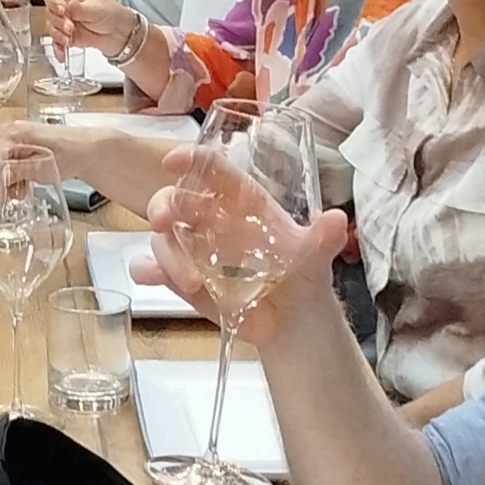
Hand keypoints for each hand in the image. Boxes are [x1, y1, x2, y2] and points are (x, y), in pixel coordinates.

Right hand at [47, 0, 118, 49]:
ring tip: (69, 40)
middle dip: (58, 22)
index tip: (62, 10)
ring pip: (51, 29)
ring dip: (57, 35)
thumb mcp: (95, 9)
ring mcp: (66, 24)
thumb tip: (64, 4)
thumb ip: (78, 8)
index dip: (54, 3)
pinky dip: (58, 49)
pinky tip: (62, 54)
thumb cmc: (112, 15)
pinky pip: (57, 43)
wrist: (122, 34)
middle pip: (49, 14)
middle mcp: (66, 9)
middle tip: (70, 27)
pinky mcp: (69, 38)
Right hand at [142, 166, 353, 339]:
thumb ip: (323, 239)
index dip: (191, 160)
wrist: (292, 323)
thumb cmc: (302, 277)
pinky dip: (148, 271)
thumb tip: (337, 220)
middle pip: (174, 198)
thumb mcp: (315, 258)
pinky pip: (151, 268)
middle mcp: (211, 220)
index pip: (211, 170)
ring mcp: (192, 249)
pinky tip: (153, 279)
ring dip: (168, 254)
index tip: (174, 160)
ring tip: (193, 283)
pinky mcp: (180, 279)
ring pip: (162, 237)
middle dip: (164, 205)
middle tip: (165, 221)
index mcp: (241, 202)